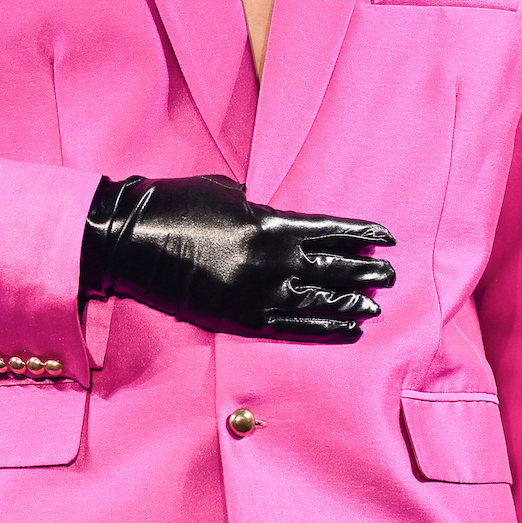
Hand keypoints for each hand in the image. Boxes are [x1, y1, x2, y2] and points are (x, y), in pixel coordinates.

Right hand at [80, 174, 394, 338]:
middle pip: (333, 269)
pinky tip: (345, 330)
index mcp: (270, 224)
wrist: (131, 241)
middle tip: (390, 275)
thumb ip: (262, 206)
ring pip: (318, 303)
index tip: (387, 238)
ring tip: (373, 307)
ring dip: (350, 305)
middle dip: (365, 272)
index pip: (331, 231)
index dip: (362, 235)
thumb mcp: (227, 192)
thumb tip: (285, 219)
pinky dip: (323, 329)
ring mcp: (257, 294)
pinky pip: (292, 328)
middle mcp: (272, 262)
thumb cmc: (177, 205)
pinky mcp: (241, 319)